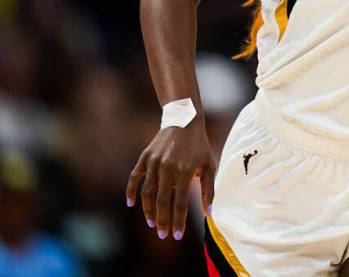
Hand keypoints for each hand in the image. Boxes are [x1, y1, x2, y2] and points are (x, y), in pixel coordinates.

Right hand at [126, 120, 216, 239]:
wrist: (184, 121)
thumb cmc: (199, 146)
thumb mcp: (209, 165)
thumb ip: (209, 189)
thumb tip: (208, 213)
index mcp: (185, 172)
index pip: (179, 204)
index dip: (177, 221)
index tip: (177, 235)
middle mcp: (167, 168)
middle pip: (162, 202)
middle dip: (162, 221)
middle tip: (163, 234)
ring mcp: (154, 163)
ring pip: (147, 193)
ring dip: (148, 210)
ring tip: (152, 223)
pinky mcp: (145, 157)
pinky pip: (135, 177)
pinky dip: (131, 191)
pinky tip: (131, 204)